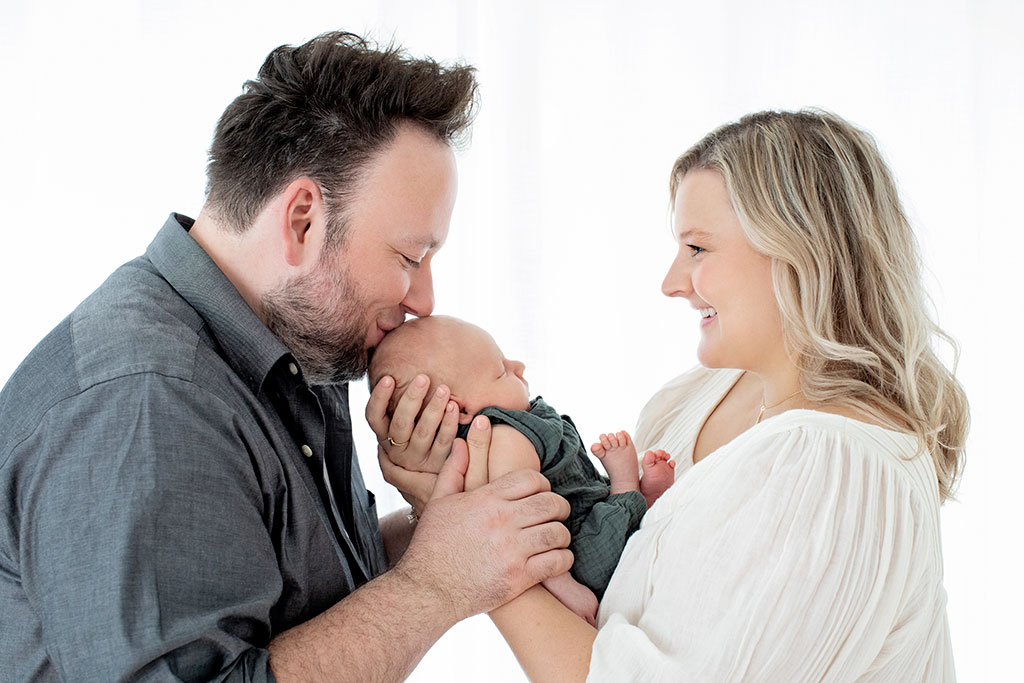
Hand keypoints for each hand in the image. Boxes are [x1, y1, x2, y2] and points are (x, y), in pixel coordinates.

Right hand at [367, 373, 458, 474]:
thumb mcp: (401, 426)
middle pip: (400, 423)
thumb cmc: (413, 439)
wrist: (428, 479)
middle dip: (411, 399)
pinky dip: (449, 424)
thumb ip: (399, 406)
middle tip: (422, 378)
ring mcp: (416, 458)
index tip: (389, 378)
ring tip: (443, 389)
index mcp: (384, 436)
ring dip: (433, 409)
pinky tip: (454, 408)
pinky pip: (443, 442)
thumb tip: (395, 370)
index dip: (379, 398)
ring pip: (423, 432)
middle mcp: (397, 449)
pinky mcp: (436, 464)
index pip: (374, 416)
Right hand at [394, 418, 573, 621]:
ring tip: (555, 538)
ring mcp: (512, 549)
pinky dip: (563, 558)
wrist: (427, 591)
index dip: (542, 484)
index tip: (541, 494)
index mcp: (486, 499)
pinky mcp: (519, 577)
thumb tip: (462, 443)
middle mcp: (502, 520)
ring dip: (561, 534)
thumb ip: (454, 470)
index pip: (531, 479)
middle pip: (551, 503)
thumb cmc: (431, 545)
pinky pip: (557, 561)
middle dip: (558, 507)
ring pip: (558, 532)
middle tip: (556, 514)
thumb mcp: (438, 502)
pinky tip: (556, 558)